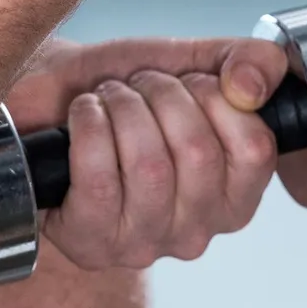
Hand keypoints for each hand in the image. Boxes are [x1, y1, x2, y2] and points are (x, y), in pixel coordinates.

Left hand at [8, 35, 287, 268]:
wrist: (51, 96)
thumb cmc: (125, 91)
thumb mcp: (195, 65)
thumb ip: (248, 62)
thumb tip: (251, 86)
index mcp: (233, 199)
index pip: (255, 149)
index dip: (216, 97)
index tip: (187, 82)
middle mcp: (195, 233)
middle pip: (199, 153)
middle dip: (162, 95)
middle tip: (139, 84)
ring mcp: (144, 244)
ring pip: (150, 166)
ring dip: (123, 108)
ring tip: (107, 98)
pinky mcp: (91, 243)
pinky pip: (100, 178)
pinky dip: (89, 126)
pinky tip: (82, 115)